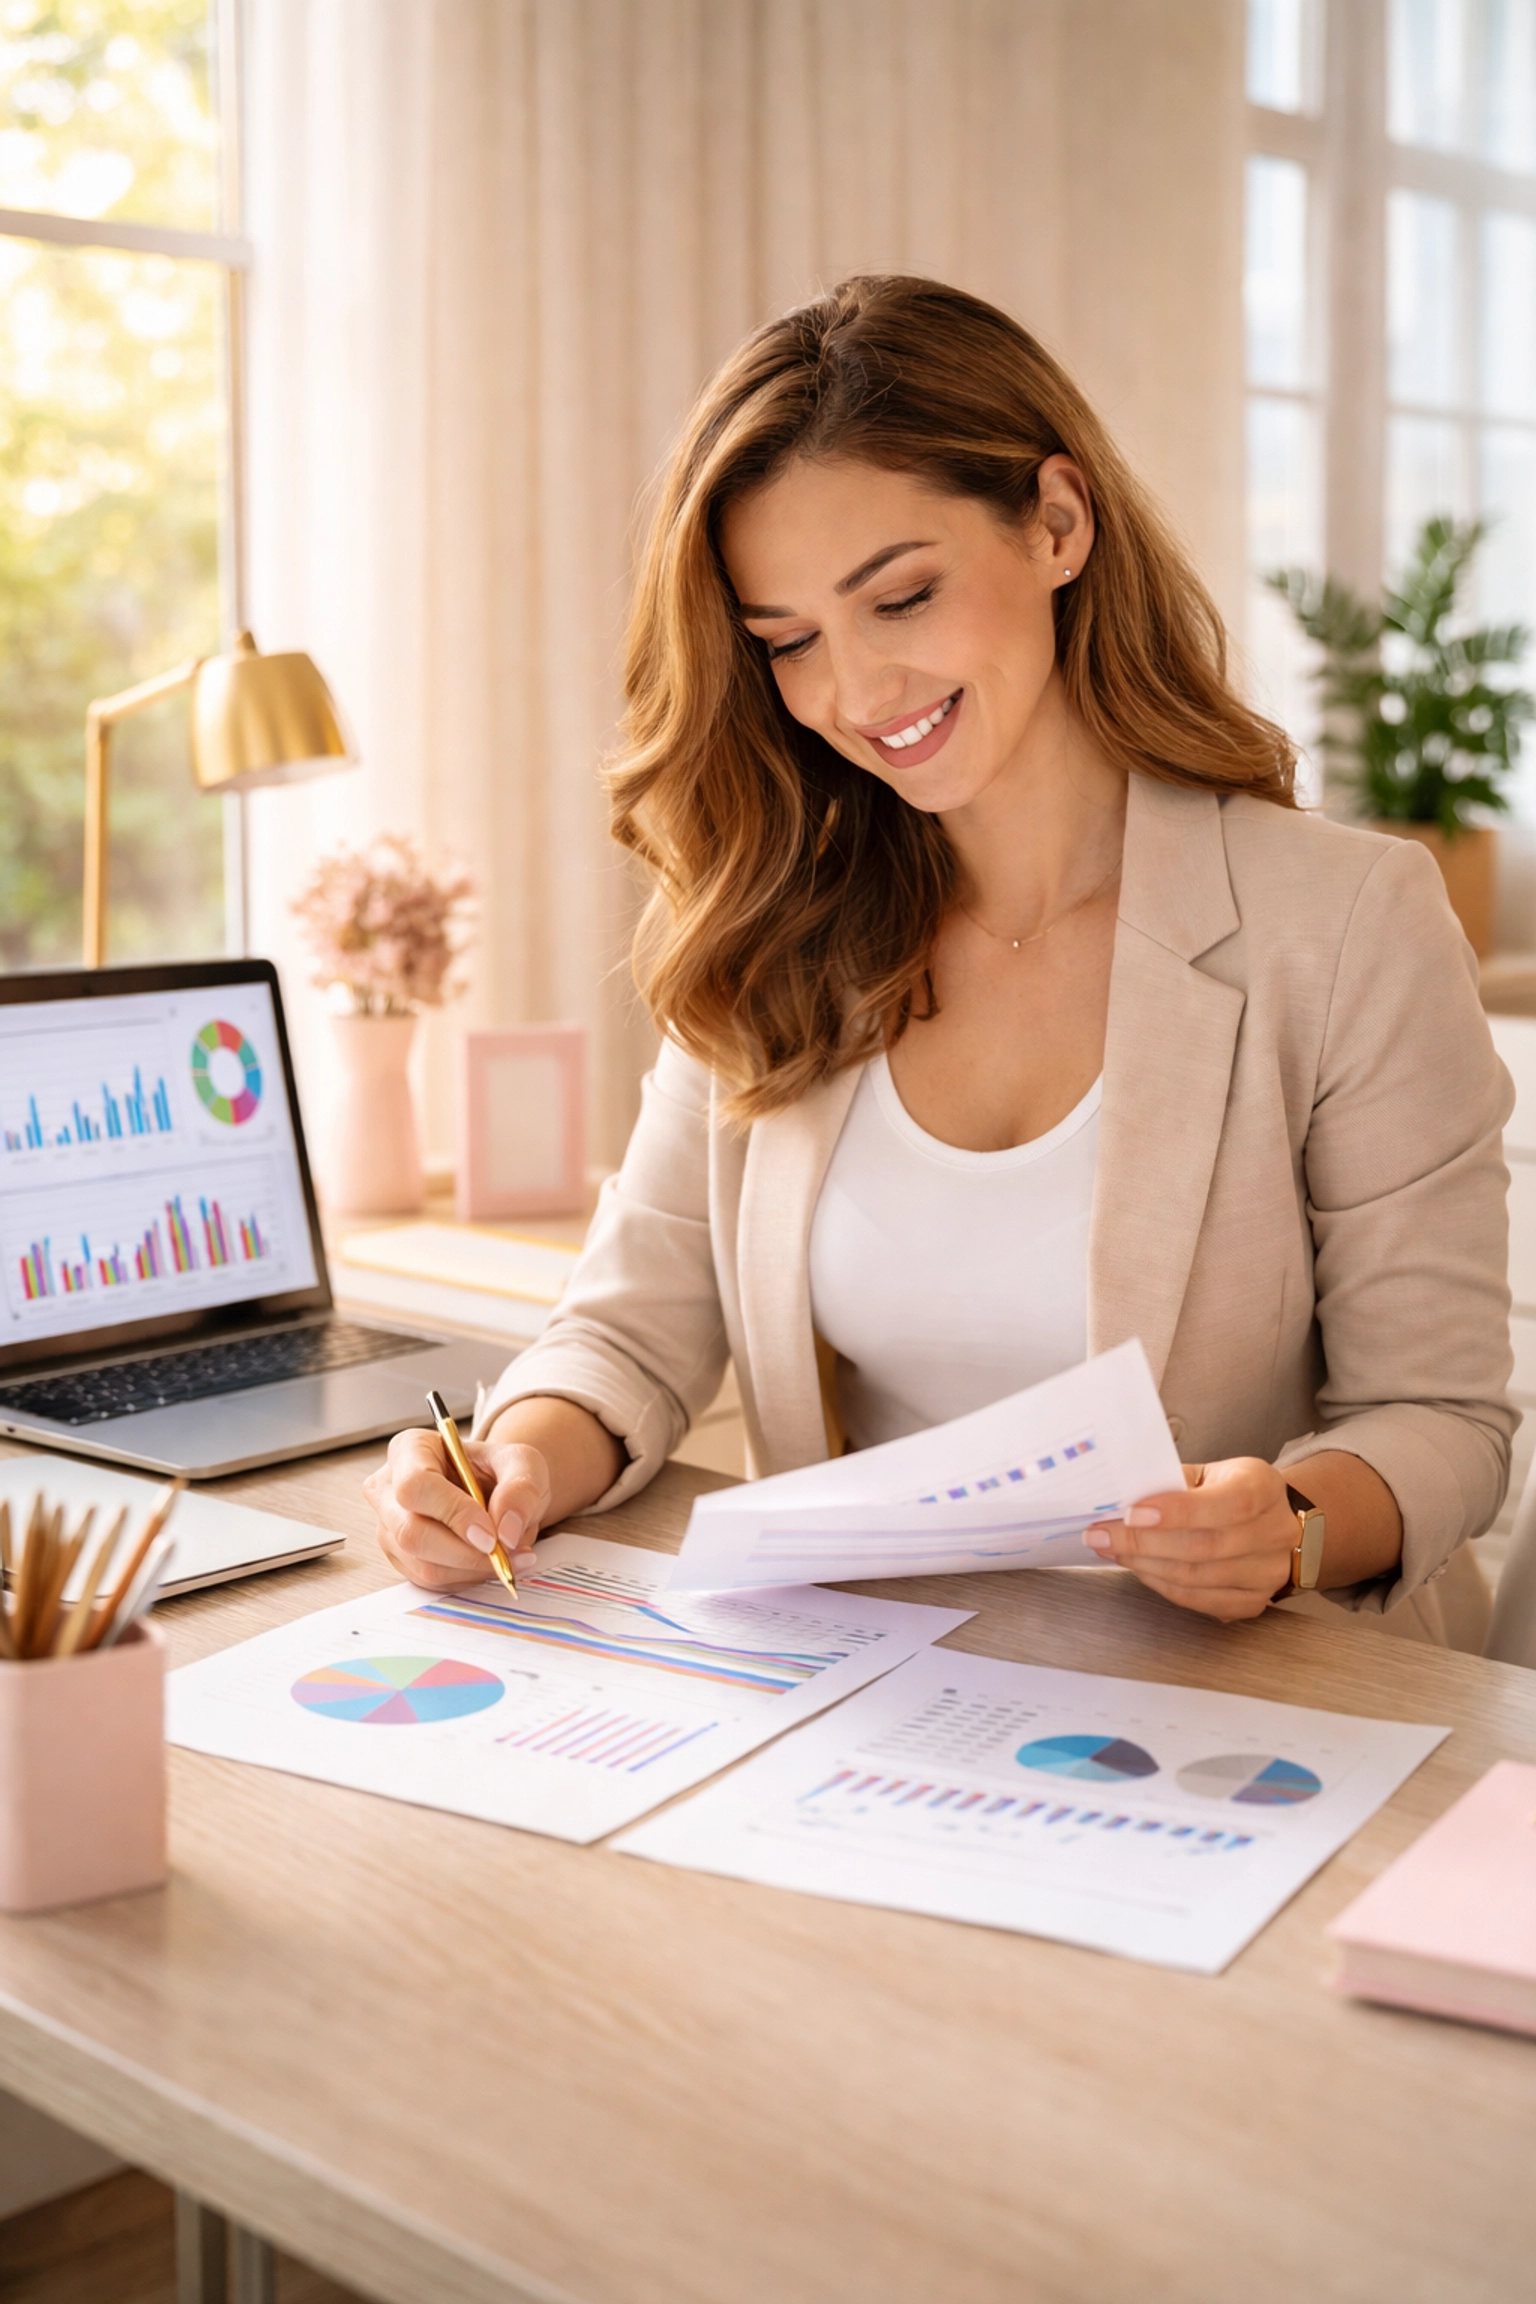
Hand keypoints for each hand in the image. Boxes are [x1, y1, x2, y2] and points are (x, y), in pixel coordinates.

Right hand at [363, 1427, 550, 1590]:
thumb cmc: (500, 1471)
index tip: (491, 1533)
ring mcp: (390, 1527)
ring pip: (423, 1565)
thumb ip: (521, 1489)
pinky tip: (489, 1562)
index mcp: (409, 1449)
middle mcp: (389, 1489)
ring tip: (508, 1555)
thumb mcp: (523, 1463)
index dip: (453, 1513)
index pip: (415, 1485)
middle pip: (412, 1533)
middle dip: (466, 1552)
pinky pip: (431, 1581)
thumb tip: (506, 1531)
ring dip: (473, 1568)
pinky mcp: (401, 1558)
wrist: (497, 1493)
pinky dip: (467, 1578)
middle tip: (506, 1552)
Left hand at [1085, 1458, 1295, 1622]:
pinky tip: (1139, 1568)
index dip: (1177, 1511)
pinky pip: (1200, 1601)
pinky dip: (1162, 1586)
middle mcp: (1275, 1532)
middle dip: (1143, 1543)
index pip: (1228, 1503)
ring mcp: (1268, 1572)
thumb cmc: (1228, 1490)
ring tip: (1113, 1550)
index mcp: (1265, 1487)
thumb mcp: (1209, 1473)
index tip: (1130, 1513)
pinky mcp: (1254, 1601)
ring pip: (1198, 1578)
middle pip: (1205, 1546)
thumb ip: (1171, 1481)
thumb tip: (1119, 1496)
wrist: (1269, 1519)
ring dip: (1146, 1565)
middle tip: (1101, 1535)